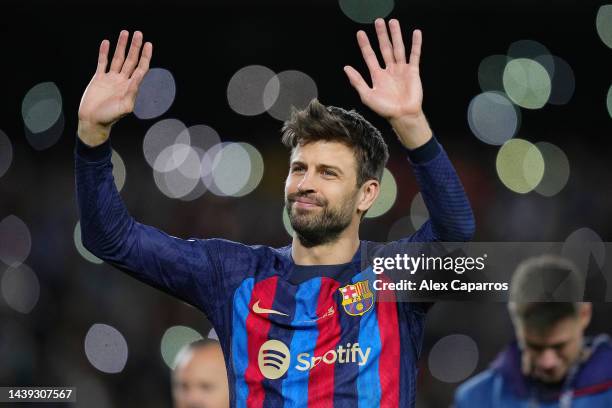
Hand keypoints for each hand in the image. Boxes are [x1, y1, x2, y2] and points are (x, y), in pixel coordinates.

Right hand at [78, 31, 152, 146]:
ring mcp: (110, 79)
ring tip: (125, 32)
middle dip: (135, 47)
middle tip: (138, 33)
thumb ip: (132, 92)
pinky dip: (104, 52)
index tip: (149, 44)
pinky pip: (102, 62)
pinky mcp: (98, 79)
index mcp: (131, 87)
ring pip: (117, 58)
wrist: (93, 122)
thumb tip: (138, 77)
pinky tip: (107, 42)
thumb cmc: (109, 117)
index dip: (145, 56)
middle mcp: (122, 81)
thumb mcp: (125, 107)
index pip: (141, 68)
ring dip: (121, 46)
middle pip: (131, 60)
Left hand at [344, 19, 431, 148]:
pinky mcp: (412, 71)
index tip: (360, 33)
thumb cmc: (385, 109)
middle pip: (384, 48)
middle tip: (378, 21)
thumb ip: (357, 81)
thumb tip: (346, 68)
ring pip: (398, 48)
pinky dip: (416, 45)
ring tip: (393, 22)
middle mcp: (389, 70)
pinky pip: (414, 55)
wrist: (403, 116)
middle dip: (381, 35)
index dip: (365, 45)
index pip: (369, 56)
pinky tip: (415, 34)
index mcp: (377, 75)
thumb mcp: (367, 96)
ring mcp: (401, 70)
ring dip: (396, 35)